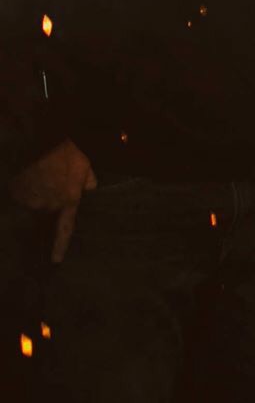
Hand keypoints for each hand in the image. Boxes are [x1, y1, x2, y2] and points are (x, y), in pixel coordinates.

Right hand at [9, 139, 94, 262]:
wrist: (42, 141)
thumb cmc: (66, 151)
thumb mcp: (84, 164)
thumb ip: (89, 180)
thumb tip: (89, 189)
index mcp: (69, 200)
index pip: (65, 229)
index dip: (60, 246)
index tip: (55, 260)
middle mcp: (49, 205)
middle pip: (48, 209)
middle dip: (50, 197)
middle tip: (51, 178)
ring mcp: (31, 200)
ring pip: (33, 201)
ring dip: (37, 191)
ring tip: (41, 173)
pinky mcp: (17, 193)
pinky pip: (21, 194)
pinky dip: (25, 187)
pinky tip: (31, 174)